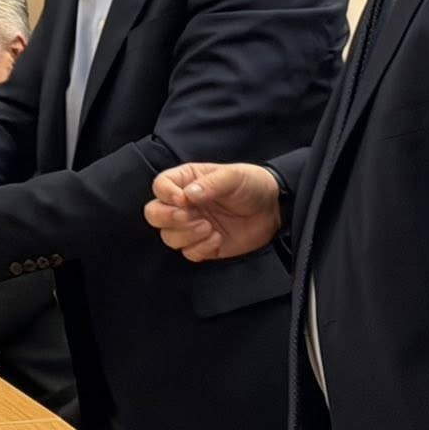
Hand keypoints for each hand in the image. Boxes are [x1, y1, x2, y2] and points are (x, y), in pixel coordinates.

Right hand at [144, 162, 280, 260]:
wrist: (274, 209)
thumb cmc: (252, 185)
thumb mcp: (233, 177)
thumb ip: (211, 184)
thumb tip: (188, 194)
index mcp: (187, 181)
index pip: (160, 186)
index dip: (165, 194)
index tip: (182, 199)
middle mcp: (184, 204)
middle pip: (154, 214)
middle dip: (167, 218)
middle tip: (189, 217)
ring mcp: (192, 226)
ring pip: (169, 236)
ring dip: (186, 235)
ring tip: (209, 227)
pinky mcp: (203, 246)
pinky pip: (188, 253)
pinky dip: (200, 249)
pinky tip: (218, 239)